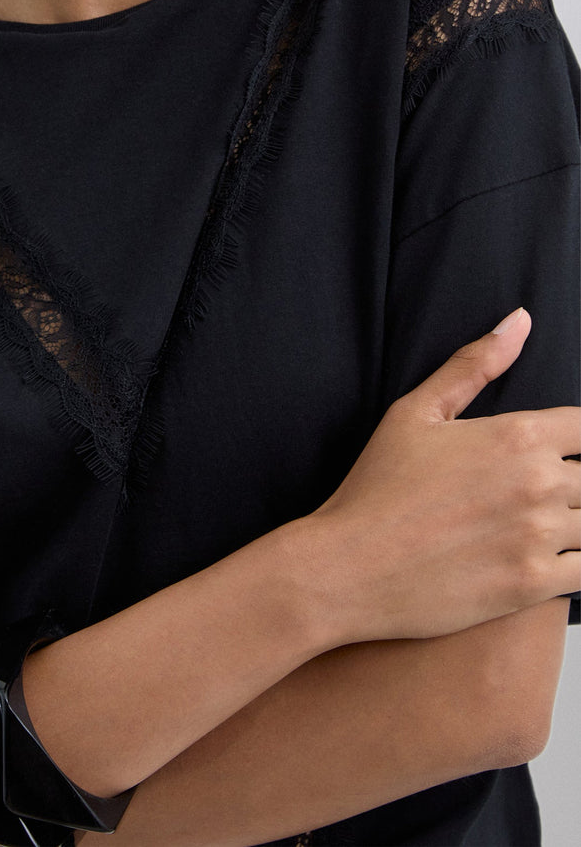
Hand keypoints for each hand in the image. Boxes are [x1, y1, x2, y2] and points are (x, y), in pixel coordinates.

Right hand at [306, 308, 580, 644]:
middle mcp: (538, 482)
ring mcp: (540, 537)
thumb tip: (521, 320)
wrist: (348, 567)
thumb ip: (474, 365)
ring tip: (544, 527)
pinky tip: (551, 559)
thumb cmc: (377, 488)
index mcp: (518, 434)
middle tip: (532, 494)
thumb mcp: (416, 412)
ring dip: (576, 524)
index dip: (576, 439)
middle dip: (575, 483)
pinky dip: (577, 563)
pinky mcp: (535, 586)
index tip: (558, 454)